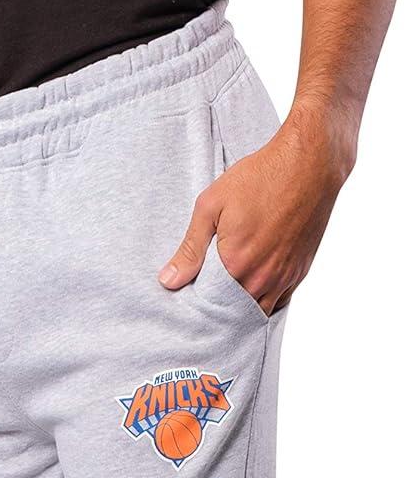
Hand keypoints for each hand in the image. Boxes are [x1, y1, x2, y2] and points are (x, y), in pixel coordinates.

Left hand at [159, 103, 354, 315]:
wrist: (309, 164)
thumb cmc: (260, 177)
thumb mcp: (212, 205)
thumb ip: (190, 248)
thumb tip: (168, 281)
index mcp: (236, 265)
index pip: (209, 304)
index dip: (199, 303)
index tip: (191, 294)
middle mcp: (263, 279)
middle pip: (234, 313)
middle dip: (220, 309)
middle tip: (209, 296)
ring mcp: (284, 278)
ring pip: (259, 312)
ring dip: (243, 309)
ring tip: (229, 295)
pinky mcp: (300, 271)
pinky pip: (280, 301)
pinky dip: (266, 299)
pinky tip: (254, 287)